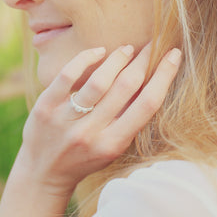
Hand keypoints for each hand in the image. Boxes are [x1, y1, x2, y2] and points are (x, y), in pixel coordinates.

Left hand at [12, 43, 181, 196]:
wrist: (43, 173)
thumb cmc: (84, 158)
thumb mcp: (112, 148)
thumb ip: (128, 121)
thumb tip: (150, 80)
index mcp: (113, 144)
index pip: (147, 104)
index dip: (164, 75)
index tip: (173, 56)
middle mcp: (91, 133)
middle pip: (126, 87)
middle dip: (144, 60)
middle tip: (153, 44)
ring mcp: (66, 119)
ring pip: (99, 81)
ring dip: (118, 58)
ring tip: (128, 49)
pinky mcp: (46, 107)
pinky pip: (67, 75)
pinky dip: (86, 58)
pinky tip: (98, 51)